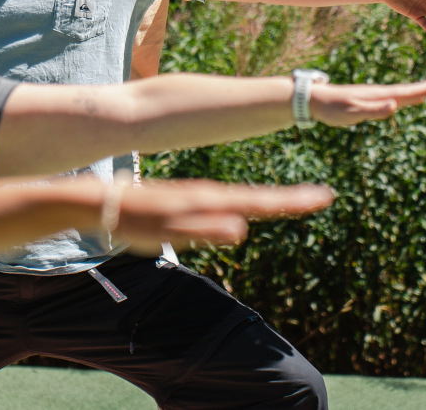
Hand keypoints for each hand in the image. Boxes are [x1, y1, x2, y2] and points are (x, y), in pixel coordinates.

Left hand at [113, 181, 334, 250]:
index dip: (291, 201)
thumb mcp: (167, 230)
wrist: (103, 202)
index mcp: (208, 202)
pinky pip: (228, 203)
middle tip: (323, 196)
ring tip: (298, 200)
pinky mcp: (188, 202)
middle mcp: (207, 196)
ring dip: (273, 200)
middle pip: (258, 198)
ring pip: (244, 199)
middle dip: (291, 198)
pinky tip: (251, 208)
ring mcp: (198, 198)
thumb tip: (241, 229)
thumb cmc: (134, 219)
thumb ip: (204, 229)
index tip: (323, 196)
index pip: (258, 202)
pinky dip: (248, 203)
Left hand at [308, 78, 425, 126]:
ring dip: (421, 91)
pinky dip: (407, 97)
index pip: (409, 92)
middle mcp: (381, 93)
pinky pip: (395, 98)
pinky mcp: (370, 100)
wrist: (314, 100)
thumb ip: (373, 110)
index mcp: (380, 95)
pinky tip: (408, 99)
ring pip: (404, 93)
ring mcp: (376, 96)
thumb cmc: (332, 108)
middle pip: (411, 90)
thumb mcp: (352, 112)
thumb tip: (395, 106)